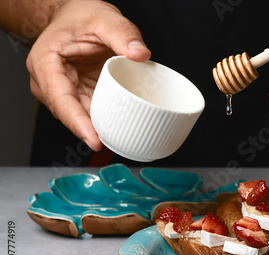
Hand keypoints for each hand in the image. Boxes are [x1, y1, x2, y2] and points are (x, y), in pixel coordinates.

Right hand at [26, 0, 150, 150]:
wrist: (77, 15)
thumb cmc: (82, 16)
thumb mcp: (105, 18)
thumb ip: (123, 34)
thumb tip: (140, 54)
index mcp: (46, 62)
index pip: (60, 99)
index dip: (77, 122)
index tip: (94, 139)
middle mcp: (48, 81)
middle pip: (68, 114)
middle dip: (90, 131)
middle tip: (115, 143)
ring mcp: (62, 90)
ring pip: (79, 117)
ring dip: (98, 128)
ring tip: (121, 138)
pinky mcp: (77, 94)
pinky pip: (89, 112)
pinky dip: (103, 120)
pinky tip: (119, 128)